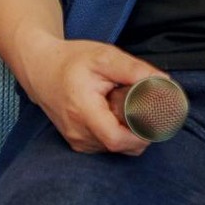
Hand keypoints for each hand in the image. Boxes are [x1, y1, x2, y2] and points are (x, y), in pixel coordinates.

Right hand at [19, 34, 162, 155]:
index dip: (140, 135)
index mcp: (83, 111)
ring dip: (129, 133)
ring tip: (127, 108)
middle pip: (120, 146)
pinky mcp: (78, 143)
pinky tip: (116, 115)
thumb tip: (164, 82)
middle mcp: (78, 132)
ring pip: (115, 148)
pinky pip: (106, 146)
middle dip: (140, 132)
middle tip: (148, 109)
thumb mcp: (104, 56)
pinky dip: (118, 134)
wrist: (41, 69)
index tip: (155, 120)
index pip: (116, 139)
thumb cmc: (72, 61)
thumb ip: (134, 70)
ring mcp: (77, 141)